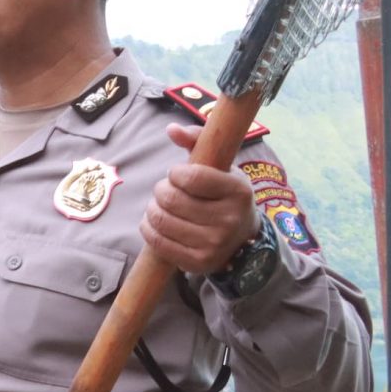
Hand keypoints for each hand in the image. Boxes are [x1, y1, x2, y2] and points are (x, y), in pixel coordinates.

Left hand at [141, 122, 257, 275]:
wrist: (241, 238)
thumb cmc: (223, 195)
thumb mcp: (220, 166)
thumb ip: (198, 141)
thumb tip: (171, 129)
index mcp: (238, 191)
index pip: (190, 176)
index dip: (175, 173)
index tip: (179, 175)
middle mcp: (229, 219)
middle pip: (170, 199)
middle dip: (161, 190)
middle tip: (167, 191)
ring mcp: (214, 244)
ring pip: (160, 219)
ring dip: (152, 208)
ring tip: (162, 206)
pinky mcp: (197, 262)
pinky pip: (156, 241)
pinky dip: (148, 227)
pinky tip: (157, 222)